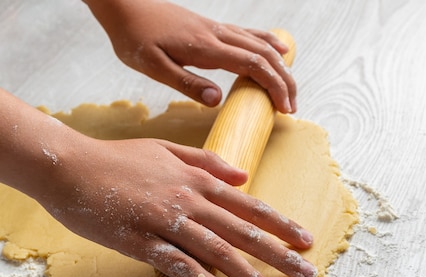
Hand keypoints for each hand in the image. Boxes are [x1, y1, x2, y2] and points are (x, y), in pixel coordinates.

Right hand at [43, 136, 316, 276]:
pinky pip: (179, 265)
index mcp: (199, 180)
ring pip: (218, 252)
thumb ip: (207, 161)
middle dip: (279, 255)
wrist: (70, 165)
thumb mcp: (167, 149)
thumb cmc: (119, 158)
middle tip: (308, 274)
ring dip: (249, 276)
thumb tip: (242, 175)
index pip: (250, 206)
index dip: (281, 224)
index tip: (306, 240)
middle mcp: (190, 200)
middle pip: (244, 232)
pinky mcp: (141, 241)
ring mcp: (167, 221)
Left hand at [85, 0, 296, 112]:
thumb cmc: (135, 38)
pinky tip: (281, 51)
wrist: (125, 5)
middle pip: (265, 55)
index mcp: (206, 48)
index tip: (285, 108)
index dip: (274, 87)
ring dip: (281, 67)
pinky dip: (270, 44)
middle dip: (285, 81)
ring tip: (290, 88)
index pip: (253, 66)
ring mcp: (218, 29)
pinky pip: (251, 34)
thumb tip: (217, 101)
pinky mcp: (214, 27)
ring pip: (262, 44)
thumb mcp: (153, 67)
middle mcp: (218, 35)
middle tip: (292, 107)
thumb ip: (187, 83)